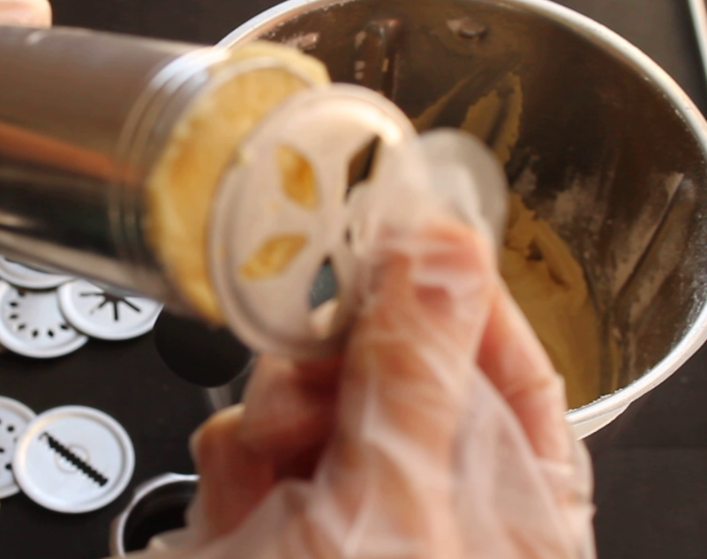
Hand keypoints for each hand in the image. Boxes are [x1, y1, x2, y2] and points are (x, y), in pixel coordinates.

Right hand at [155, 219, 594, 558]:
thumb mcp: (399, 500)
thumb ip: (417, 368)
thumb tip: (442, 251)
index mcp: (510, 510)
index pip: (509, 370)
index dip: (462, 298)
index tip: (414, 233)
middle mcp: (429, 507)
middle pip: (400, 371)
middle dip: (351, 355)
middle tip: (325, 342)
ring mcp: (343, 512)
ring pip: (318, 397)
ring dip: (286, 403)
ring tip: (281, 445)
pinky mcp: (269, 520)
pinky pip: (257, 440)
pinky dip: (242, 449)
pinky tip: (245, 488)